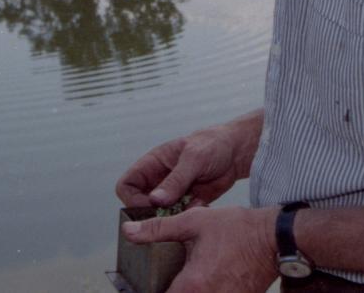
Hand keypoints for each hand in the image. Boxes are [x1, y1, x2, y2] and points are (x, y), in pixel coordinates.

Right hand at [115, 114, 257, 208]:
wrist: (237, 152)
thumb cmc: (213, 145)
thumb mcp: (194, 159)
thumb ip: (176, 180)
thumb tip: (155, 200)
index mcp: (153, 164)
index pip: (126, 185)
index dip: (132, 198)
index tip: (151, 205)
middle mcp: (158, 180)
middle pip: (138, 204)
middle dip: (149, 214)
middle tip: (167, 216)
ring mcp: (171, 194)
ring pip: (157, 215)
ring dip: (169, 218)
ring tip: (187, 211)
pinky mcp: (186, 204)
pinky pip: (177, 218)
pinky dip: (186, 218)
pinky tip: (200, 207)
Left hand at [122, 206, 277, 292]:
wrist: (277, 238)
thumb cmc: (239, 229)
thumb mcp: (195, 222)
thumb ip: (159, 229)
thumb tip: (129, 232)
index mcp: (192, 284)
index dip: (149, 291)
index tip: (144, 286)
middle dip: (170, 291)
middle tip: (165, 280)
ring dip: (188, 290)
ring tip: (184, 279)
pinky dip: (206, 291)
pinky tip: (205, 279)